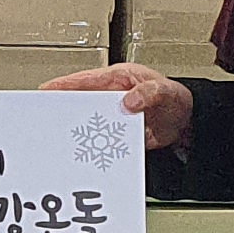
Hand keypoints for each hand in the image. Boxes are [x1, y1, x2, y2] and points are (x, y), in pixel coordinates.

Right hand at [45, 61, 194, 152]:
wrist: (188, 123)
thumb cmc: (175, 99)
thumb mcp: (165, 91)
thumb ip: (147, 93)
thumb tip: (128, 102)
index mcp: (118, 79)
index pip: (86, 80)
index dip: (64, 84)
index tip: (46, 90)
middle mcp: (111, 97)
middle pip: (81, 102)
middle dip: (64, 109)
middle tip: (47, 118)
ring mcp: (113, 116)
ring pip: (89, 122)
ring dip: (78, 130)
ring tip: (62, 138)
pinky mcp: (117, 134)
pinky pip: (101, 139)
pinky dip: (94, 146)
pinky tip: (86, 153)